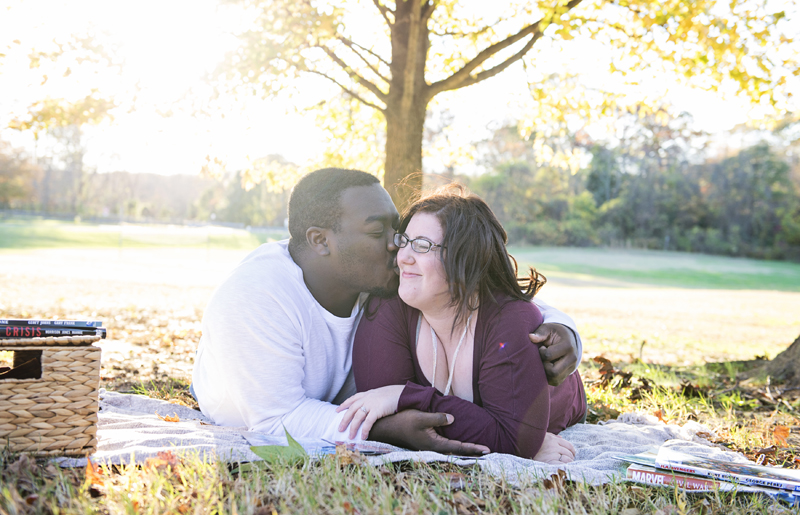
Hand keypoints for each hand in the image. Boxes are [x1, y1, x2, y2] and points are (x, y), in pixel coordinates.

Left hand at [336, 385, 404, 438]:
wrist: (403, 393)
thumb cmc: (394, 395)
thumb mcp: (380, 394)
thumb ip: (373, 399)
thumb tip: (369, 407)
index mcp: (367, 394)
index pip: (352, 399)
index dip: (344, 405)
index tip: (337, 411)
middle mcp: (367, 398)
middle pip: (351, 410)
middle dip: (344, 420)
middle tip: (340, 429)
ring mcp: (371, 404)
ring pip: (357, 417)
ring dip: (353, 428)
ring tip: (351, 437)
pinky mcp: (377, 410)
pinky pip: (368, 422)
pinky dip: (364, 430)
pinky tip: (363, 436)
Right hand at [368, 409, 489, 455]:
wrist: (388, 426)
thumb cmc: (403, 421)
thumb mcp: (420, 417)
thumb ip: (437, 418)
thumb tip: (453, 418)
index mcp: (434, 444)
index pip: (458, 447)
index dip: (473, 448)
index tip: (487, 450)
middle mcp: (434, 446)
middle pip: (457, 450)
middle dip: (472, 450)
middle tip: (488, 451)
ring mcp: (431, 444)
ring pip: (452, 447)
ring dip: (464, 447)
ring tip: (478, 448)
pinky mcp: (429, 440)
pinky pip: (446, 443)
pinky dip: (456, 443)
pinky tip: (459, 441)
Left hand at [530, 323, 578, 385]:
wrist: (568, 338)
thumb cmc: (555, 332)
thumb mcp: (548, 328)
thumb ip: (540, 333)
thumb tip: (530, 337)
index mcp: (568, 346)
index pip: (548, 355)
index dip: (541, 352)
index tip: (542, 347)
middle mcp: (572, 359)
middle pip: (553, 372)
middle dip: (543, 366)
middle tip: (542, 358)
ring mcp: (571, 368)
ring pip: (554, 379)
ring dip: (545, 372)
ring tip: (545, 362)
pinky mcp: (568, 374)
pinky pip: (556, 382)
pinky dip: (548, 377)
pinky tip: (546, 367)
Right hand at [533, 433, 576, 464]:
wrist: (523, 447)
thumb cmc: (534, 442)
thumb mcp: (544, 436)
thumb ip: (553, 436)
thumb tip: (561, 438)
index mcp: (553, 439)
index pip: (569, 445)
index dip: (573, 451)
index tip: (573, 454)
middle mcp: (554, 447)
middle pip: (568, 453)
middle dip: (571, 458)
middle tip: (570, 460)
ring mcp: (551, 455)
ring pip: (567, 460)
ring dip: (569, 463)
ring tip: (567, 465)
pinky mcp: (548, 462)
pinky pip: (561, 465)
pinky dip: (564, 467)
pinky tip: (564, 468)